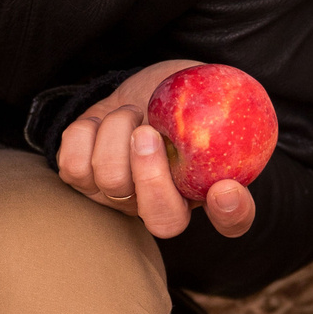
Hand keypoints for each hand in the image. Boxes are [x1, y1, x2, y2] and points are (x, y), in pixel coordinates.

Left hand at [55, 60, 256, 240]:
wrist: (138, 91)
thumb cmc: (180, 98)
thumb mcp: (208, 96)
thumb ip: (224, 110)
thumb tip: (239, 103)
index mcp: (206, 188)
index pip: (233, 221)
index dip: (232, 214)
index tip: (226, 190)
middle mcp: (163, 205)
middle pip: (162, 218)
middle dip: (151, 175)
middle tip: (147, 132)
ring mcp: (120, 198)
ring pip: (111, 182)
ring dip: (115, 133)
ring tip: (130, 114)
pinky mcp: (82, 181)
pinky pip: (73, 166)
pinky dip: (84, 134)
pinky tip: (99, 123)